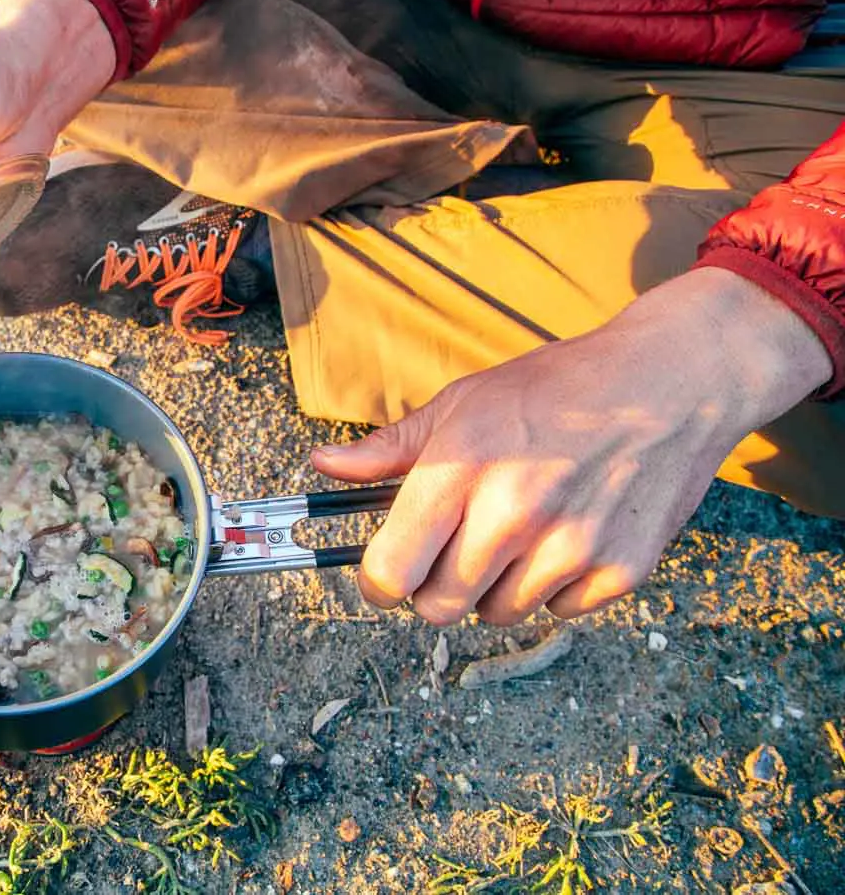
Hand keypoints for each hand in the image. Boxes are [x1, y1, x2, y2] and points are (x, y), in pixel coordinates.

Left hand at [312, 267, 831, 625]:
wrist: (672, 381)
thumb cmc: (558, 387)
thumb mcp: (463, 402)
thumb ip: (390, 448)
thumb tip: (324, 464)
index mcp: (462, 470)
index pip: (391, 571)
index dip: (378, 582)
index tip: (385, 574)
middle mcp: (513, 516)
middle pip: (438, 606)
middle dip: (434, 585)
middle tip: (454, 547)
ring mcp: (570, 548)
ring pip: (496, 614)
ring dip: (493, 587)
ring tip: (515, 533)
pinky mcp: (619, 570)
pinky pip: (557, 611)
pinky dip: (552, 587)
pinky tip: (564, 535)